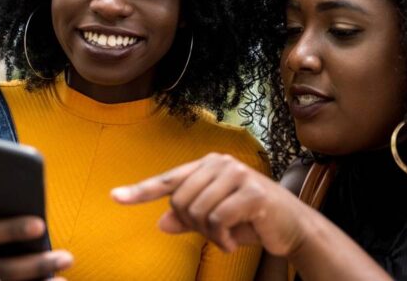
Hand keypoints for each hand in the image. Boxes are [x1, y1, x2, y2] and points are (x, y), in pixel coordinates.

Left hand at [111, 153, 308, 256]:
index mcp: (207, 165)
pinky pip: (218, 219)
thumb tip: (161, 222)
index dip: (140, 191)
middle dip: (193, 225)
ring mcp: (236, 174)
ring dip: (209, 235)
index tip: (115, 197)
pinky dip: (222, 239)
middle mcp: (220, 163)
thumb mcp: (215, 221)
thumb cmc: (250, 219)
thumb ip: (188, 219)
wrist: (291, 225)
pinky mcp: (251, 191)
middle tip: (213, 234)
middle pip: (180, 201)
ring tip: (225, 237)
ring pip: (197, 211)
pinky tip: (234, 241)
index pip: (168, 179)